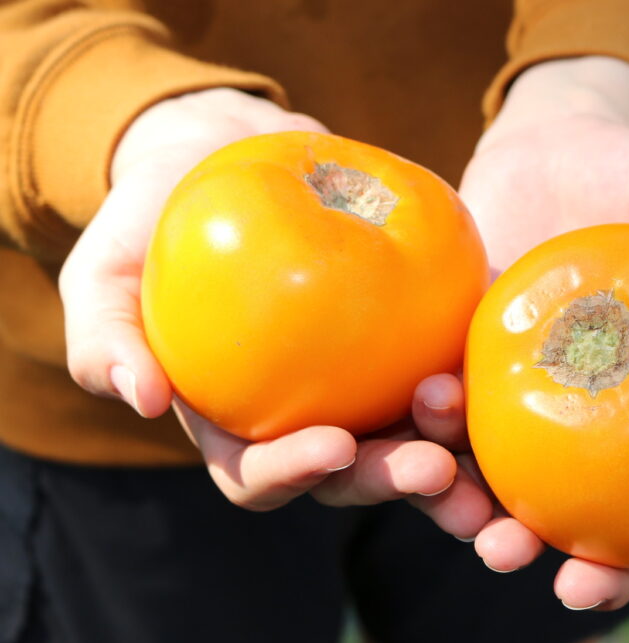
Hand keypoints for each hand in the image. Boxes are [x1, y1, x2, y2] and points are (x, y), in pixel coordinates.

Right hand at [56, 89, 482, 523]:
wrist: (224, 162)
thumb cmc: (153, 226)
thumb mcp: (103, 273)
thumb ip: (106, 335)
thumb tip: (138, 399)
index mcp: (240, 428)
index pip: (262, 475)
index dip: (295, 475)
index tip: (332, 445)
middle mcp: (313, 419)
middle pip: (358, 474)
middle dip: (395, 480)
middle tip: (433, 468)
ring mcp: (371, 386)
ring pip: (421, 438)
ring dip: (458, 456)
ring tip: (483, 445)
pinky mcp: (415, 340)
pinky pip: (458, 364)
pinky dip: (485, 371)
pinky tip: (510, 358)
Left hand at [454, 57, 628, 607]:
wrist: (554, 147)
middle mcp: (606, 426)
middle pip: (611, 524)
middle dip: (595, 576)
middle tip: (579, 589)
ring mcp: (534, 409)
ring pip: (518, 495)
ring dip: (497, 529)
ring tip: (488, 535)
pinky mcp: (466, 376)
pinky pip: (449, 421)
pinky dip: (434, 434)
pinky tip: (428, 419)